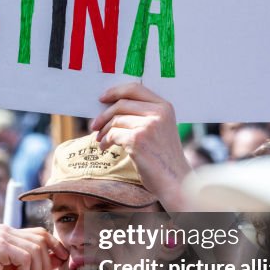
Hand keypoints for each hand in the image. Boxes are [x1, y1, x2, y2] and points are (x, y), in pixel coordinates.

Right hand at [0, 224, 67, 269]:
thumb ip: (41, 264)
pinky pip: (25, 257)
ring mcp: (1, 236)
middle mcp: (4, 230)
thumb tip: (62, 256)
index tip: (64, 259)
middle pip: (40, 241)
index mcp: (9, 233)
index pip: (40, 233)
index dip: (55, 245)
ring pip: (35, 250)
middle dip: (46, 264)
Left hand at [91, 83, 190, 211]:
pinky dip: (105, 141)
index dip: (115, 91)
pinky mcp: (137, 140)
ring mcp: (148, 126)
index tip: (102, 98)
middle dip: (103, 115)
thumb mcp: (161, 129)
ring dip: (103, 131)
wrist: (175, 181)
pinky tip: (105, 147)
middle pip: (121, 104)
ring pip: (115, 120)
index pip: (135, 88)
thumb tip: (110, 109)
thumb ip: (144, 115)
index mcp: (165, 107)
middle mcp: (158, 113)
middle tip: (94, 126)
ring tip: (101, 140)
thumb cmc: (164, 158)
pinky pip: (113, 134)